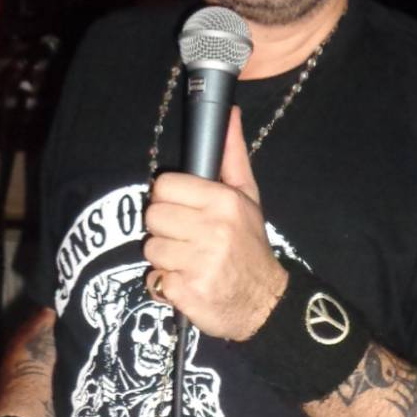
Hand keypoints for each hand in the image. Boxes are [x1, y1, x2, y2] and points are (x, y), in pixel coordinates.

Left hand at [143, 107, 286, 339]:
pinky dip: (166, 285)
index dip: (169, 199)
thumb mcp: (248, 198)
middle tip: (187, 239)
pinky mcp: (186, 292)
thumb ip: (232, 157)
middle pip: (153, 217)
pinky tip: (188, 282)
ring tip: (189, 261)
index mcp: (223, 202)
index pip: (164, 186)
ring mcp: (198, 263)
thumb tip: (229, 114)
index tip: (184, 211)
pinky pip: (154, 280)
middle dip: (165, 230)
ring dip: (165, 258)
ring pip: (151, 249)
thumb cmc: (250, 246)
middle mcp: (212, 230)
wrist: (265, 303)